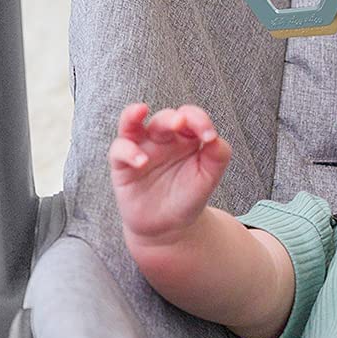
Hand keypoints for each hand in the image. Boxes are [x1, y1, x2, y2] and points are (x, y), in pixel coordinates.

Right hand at [109, 103, 231, 245]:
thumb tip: (215, 138)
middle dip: (172, 118)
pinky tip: (141, 161)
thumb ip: (218, 154)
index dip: (200, 120)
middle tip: (181, 123)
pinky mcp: (122, 166)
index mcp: (186, 136)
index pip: (191, 116)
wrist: (169, 227)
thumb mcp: (209, 176)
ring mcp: (141, 149)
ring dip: (133, 114)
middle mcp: (162, 138)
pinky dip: (127, 151)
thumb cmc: (189, 196)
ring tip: (140, 110)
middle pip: (164, 117)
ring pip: (130, 122)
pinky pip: (118, 150)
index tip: (210, 137)